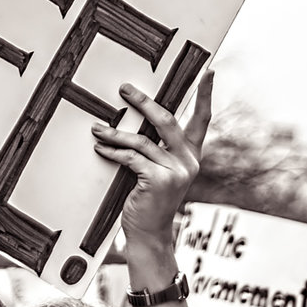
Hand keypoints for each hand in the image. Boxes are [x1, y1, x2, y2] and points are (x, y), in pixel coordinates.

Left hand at [91, 71, 212, 247]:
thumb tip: (135, 120)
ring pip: (141, 140)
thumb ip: (157, 148)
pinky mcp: (159, 181)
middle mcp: (187, 161)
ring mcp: (175, 172)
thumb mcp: (160, 171)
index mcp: (191, 155)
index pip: (202, 119)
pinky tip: (101, 148)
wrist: (150, 234)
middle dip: (143, 102)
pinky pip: (131, 158)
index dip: (205, 95)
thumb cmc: (150, 199)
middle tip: (125, 89)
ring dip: (115, 133)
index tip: (209, 72)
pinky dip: (113, 151)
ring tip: (97, 128)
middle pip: (166, 120)